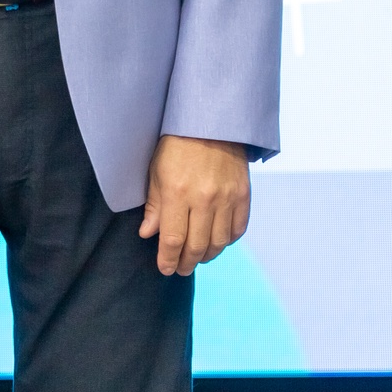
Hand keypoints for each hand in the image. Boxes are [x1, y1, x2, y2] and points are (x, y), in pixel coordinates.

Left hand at [139, 134, 249, 275]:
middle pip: (197, 246)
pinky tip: (218, 242)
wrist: (211, 122)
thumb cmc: (176, 145)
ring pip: (218, 243)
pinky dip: (227, 241)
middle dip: (186, 263)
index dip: (168, 260)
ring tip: (197, 258)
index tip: (165, 269)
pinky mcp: (243, 195)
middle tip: (180, 269)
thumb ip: (154, 205)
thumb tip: (148, 234)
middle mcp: (204, 200)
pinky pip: (237, 229)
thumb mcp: (156, 171)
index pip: (172, 240)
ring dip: (207, 256)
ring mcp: (227, 198)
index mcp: (177, 193)